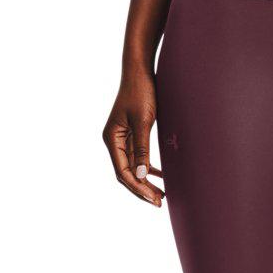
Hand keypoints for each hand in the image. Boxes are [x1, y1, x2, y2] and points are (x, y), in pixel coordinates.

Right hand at [102, 67, 164, 206]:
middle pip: (126, 173)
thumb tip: (142, 175)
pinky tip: (161, 177)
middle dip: (141, 189)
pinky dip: (149, 169)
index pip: (122, 171)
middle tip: (159, 202)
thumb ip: (142, 149)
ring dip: (146, 181)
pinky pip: (138, 158)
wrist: (141, 70)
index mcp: (112, 138)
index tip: (153, 198)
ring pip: (133, 168)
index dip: (137, 187)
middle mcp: (114, 140)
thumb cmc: (141, 92)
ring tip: (161, 195)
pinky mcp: (132, 134)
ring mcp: (122, 138)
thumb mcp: (143, 122)